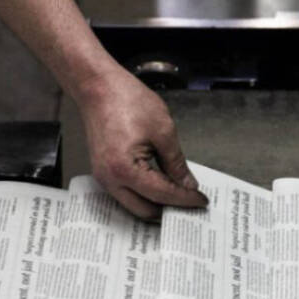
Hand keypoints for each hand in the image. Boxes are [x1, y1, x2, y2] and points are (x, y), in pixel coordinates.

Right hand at [76, 68, 208, 218]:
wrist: (98, 87)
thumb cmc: (125, 100)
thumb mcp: (163, 130)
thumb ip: (176, 163)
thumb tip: (187, 184)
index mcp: (125, 169)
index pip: (162, 195)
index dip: (185, 199)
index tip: (201, 200)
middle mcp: (110, 179)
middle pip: (145, 211)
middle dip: (170, 210)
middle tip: (191, 202)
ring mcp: (103, 178)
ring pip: (134, 206)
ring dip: (156, 204)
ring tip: (178, 195)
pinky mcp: (103, 172)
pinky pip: (126, 194)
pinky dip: (144, 195)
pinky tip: (160, 186)